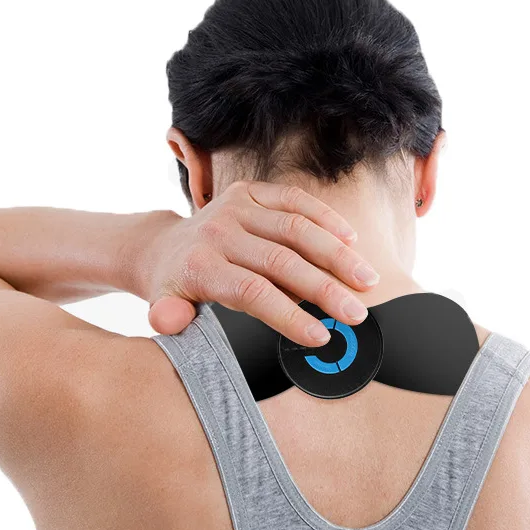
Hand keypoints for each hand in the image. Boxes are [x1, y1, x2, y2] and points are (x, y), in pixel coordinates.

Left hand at [145, 181, 378, 346]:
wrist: (166, 245)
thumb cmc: (177, 285)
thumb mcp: (162, 305)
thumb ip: (168, 316)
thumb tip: (170, 322)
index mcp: (199, 265)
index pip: (251, 292)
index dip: (288, 314)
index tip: (320, 337)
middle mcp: (219, 230)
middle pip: (280, 260)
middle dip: (324, 289)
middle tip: (356, 313)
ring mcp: (236, 206)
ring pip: (295, 228)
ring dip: (336, 254)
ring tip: (366, 279)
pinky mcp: (251, 191)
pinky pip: (295, 199)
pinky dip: (326, 218)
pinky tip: (351, 240)